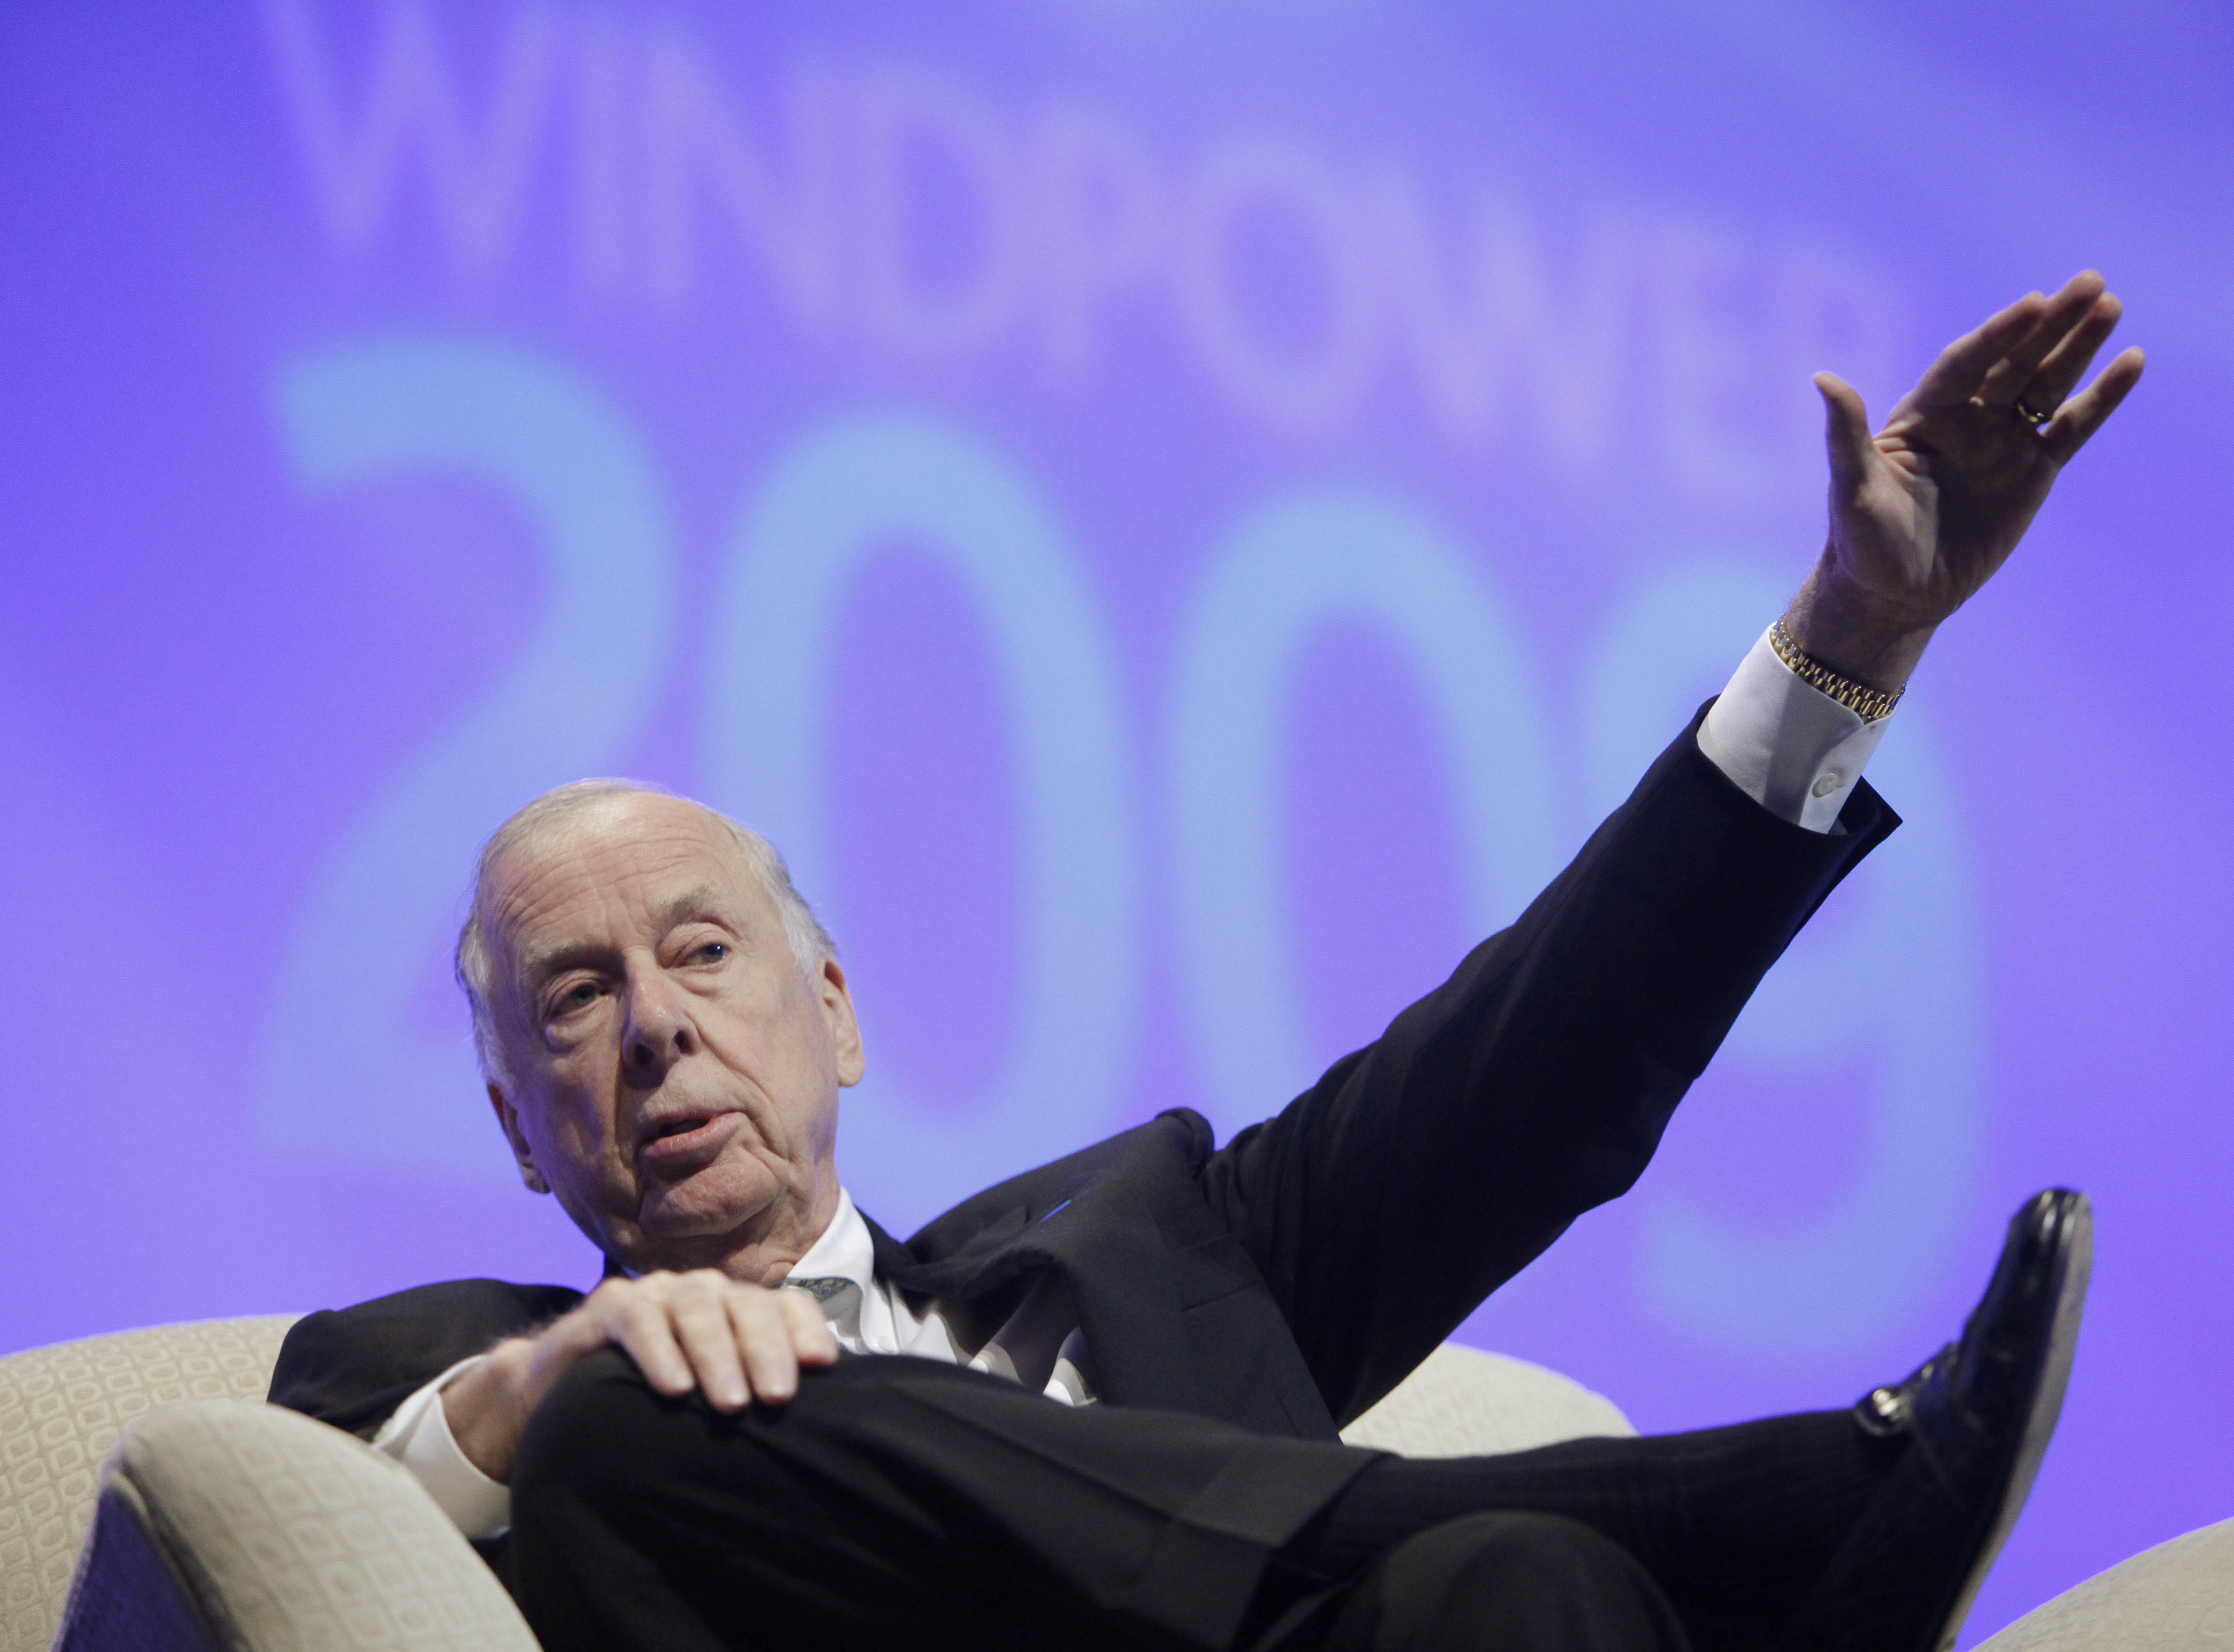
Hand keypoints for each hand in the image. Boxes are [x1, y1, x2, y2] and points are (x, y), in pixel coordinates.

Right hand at [441, 1271, 840, 1480]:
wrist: (558, 1396)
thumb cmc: (649, 1402)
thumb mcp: (708, 1398)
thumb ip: (752, 1396)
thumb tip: (813, 1431)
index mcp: (736, 1311)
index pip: (784, 1306)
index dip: (805, 1330)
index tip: (821, 1366)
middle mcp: (702, 1293)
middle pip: (745, 1305)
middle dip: (765, 1350)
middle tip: (777, 1399)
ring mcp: (655, 1294)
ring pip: (696, 1307)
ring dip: (717, 1354)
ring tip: (731, 1405)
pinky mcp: (608, 1307)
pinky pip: (638, 1319)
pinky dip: (658, 1351)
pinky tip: (673, 1388)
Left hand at [1784, 270, 2143, 689]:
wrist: (1895, 595)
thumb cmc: (1863, 544)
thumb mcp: (1852, 489)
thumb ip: (1845, 434)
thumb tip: (1823, 379)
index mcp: (1923, 415)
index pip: (1965, 363)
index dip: (1999, 335)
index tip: (2034, 303)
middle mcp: (1966, 419)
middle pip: (2014, 361)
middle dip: (2052, 325)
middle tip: (2091, 282)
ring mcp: (2002, 442)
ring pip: (2047, 384)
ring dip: (2079, 347)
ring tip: (2110, 305)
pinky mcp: (2033, 470)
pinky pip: (2072, 426)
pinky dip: (2102, 397)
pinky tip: (2132, 360)